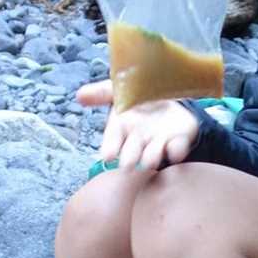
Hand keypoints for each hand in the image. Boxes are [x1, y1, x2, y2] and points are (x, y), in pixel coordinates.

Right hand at [76, 80, 199, 171]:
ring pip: (153, 152)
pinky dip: (176, 150)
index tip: (107, 156)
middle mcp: (137, 139)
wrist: (167, 98)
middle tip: (128, 165)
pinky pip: (177, 146)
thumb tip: (79, 95)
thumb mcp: (118, 92)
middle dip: (130, 157)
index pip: (113, 139)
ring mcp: (158, 141)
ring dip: (152, 156)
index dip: (110, 147)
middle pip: (132, 150)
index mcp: (121, 128)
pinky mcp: (177, 140)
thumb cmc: (137, 100)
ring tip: (150, 161)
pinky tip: (175, 151)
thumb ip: (101, 93)